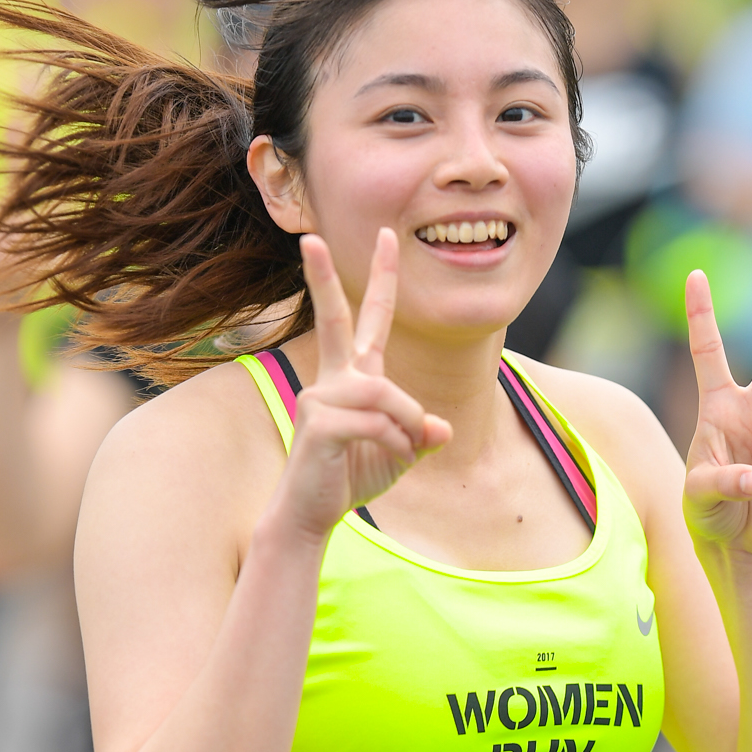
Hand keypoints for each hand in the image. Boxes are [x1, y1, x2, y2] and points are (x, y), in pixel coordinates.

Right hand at [277, 229, 450, 541]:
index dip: (380, 279)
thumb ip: (420, 436)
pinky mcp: (319, 423)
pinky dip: (395, 443)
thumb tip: (441, 428)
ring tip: (405, 452)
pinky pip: (378, 423)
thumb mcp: (399, 455)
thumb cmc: (349, 480)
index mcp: (351, 379)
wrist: (310, 515)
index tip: (385, 236)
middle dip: (323, 276)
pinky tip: (391, 460)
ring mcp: (321, 398)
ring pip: (386, 394)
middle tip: (315, 237)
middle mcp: (332, 380)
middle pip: (333, 318)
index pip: (367, 320)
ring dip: (407, 426)